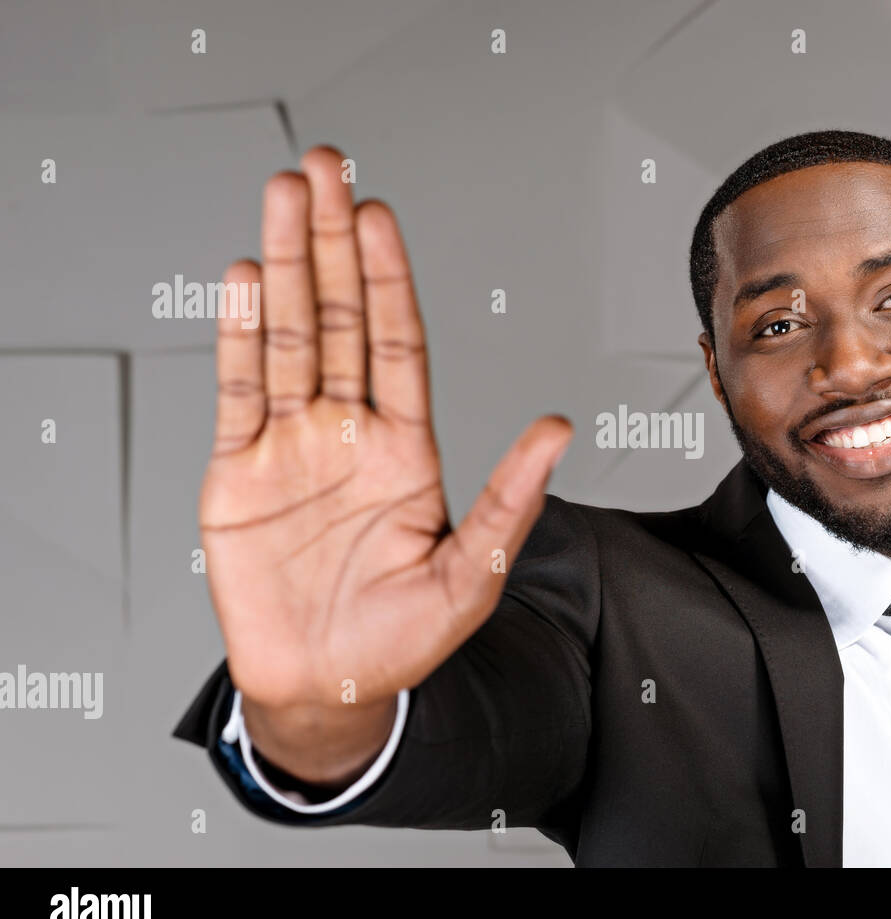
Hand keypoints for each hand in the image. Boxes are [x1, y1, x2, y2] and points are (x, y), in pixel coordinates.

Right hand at [199, 146, 571, 776]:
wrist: (323, 688)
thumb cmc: (399, 641)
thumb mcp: (469, 576)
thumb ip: (510, 499)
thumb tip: (561, 429)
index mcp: (406, 449)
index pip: (396, 342)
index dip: (387, 278)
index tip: (380, 217)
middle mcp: (348, 432)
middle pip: (338, 317)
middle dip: (330, 242)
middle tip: (326, 167)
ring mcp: (292, 447)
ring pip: (288, 337)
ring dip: (283, 266)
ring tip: (283, 195)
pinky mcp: (238, 473)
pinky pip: (238, 392)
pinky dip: (238, 336)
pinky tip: (243, 280)